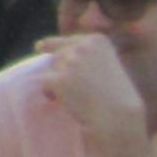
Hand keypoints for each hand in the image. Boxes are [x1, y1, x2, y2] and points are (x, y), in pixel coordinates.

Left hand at [37, 33, 149, 149]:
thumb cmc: (112, 94)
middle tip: (74, 88)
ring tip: (74, 96)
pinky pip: (44, 82)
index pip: (69, 41)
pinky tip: (60, 101)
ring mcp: (71, 62)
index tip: (48, 53)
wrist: (117, 116)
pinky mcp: (60, 79)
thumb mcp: (103, 63)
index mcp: (97, 40)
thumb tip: (39, 45)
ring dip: (57, 81)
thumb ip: (81, 53)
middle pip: (58, 54)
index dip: (63, 53)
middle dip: (60, 70)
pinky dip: (49, 92)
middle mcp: (83, 46)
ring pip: (52, 68)